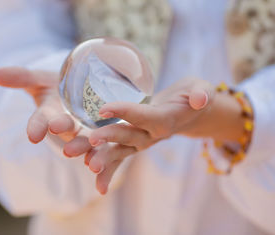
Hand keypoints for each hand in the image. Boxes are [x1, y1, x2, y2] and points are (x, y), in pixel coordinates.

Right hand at [0, 67, 132, 194]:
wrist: (82, 95)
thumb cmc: (57, 88)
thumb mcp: (39, 80)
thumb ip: (20, 78)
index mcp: (50, 112)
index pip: (40, 119)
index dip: (36, 127)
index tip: (33, 135)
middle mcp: (66, 124)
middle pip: (65, 127)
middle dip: (62, 128)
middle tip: (58, 128)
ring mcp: (85, 132)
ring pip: (85, 142)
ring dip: (85, 150)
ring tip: (89, 161)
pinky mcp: (103, 137)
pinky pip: (104, 149)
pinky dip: (105, 162)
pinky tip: (106, 169)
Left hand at [85, 78, 244, 192]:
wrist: (189, 114)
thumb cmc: (193, 95)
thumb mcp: (201, 88)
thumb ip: (202, 93)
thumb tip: (200, 98)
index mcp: (165, 120)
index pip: (144, 116)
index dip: (125, 112)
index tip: (103, 108)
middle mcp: (151, 135)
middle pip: (127, 137)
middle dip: (107, 138)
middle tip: (88, 140)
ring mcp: (141, 142)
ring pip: (117, 150)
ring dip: (97, 155)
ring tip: (72, 155)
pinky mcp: (133, 145)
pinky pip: (118, 159)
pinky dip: (107, 171)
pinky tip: (95, 185)